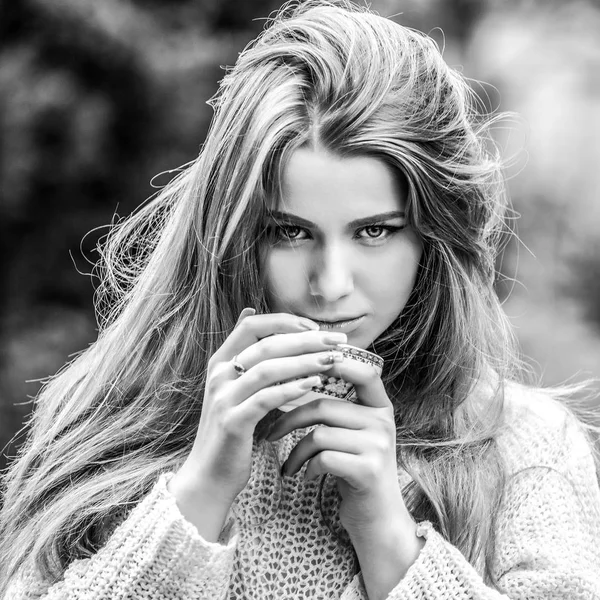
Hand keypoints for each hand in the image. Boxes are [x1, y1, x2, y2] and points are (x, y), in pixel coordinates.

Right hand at [168, 309, 347, 540]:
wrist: (209, 476)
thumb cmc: (232, 430)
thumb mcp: (234, 386)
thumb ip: (246, 356)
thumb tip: (250, 311)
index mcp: (220, 362)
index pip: (252, 326)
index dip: (284, 321)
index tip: (315, 327)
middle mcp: (219, 375)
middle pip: (266, 345)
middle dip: (305, 339)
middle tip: (337, 340)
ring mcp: (224, 398)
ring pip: (268, 369)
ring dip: (304, 361)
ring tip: (333, 360)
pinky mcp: (233, 422)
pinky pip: (266, 398)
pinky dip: (292, 388)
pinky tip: (314, 384)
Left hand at [266, 358, 423, 596]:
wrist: (378, 520)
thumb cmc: (355, 470)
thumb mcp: (354, 434)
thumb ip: (338, 408)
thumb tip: (297, 375)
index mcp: (380, 406)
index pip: (361, 371)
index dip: (332, 364)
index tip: (299, 366)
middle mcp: (383, 420)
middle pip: (324, 405)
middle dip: (290, 419)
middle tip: (271, 433)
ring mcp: (379, 445)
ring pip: (319, 433)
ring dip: (295, 451)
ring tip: (287, 465)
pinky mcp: (369, 469)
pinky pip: (323, 457)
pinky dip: (306, 467)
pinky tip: (305, 477)